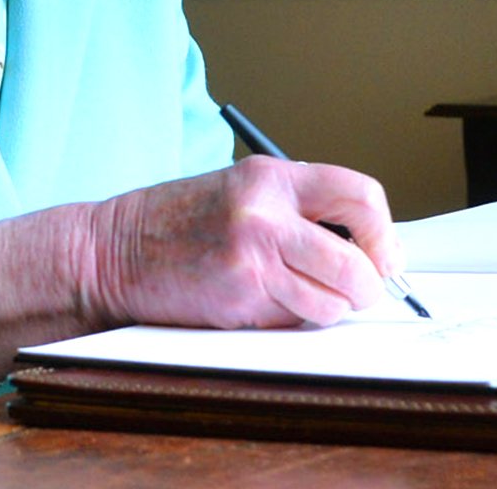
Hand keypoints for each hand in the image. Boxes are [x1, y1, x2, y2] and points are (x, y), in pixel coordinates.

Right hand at [85, 155, 401, 329]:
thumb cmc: (179, 223)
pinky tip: (265, 302)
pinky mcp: (237, 300)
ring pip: (331, 301)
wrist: (111, 252)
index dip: (384, 232)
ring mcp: (252, 260)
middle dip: (370, 285)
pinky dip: (292, 318)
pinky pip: (293, 319)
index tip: (385, 253)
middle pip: (358, 261)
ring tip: (308, 297)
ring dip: (331, 308)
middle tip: (364, 290)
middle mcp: (266, 214)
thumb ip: (302, 209)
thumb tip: (370, 245)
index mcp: (273, 177)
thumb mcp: (244, 191)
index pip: (361, 196)